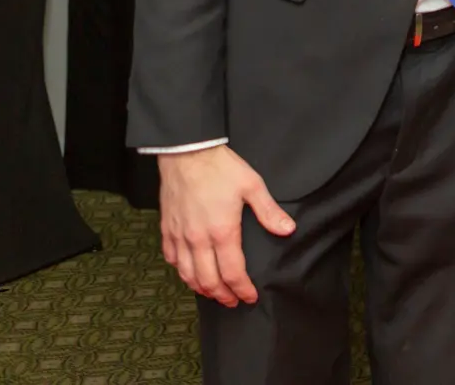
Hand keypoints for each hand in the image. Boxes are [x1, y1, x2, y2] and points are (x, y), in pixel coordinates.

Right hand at [157, 145, 294, 306]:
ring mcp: (180, 236)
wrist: (187, 152)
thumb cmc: (220, 168)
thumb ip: (269, 212)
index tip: (249, 297)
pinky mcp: (167, 229)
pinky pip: (171, 259)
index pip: (233, 272)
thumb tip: (287, 230)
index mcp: (222, 232)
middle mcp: (198, 239)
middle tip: (233, 302)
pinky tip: (189, 273)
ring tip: (213, 294)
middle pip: (208, 280)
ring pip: (187, 274)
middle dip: (222, 295)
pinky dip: (181, 271)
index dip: (242, 289)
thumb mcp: (252, 186)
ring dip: (200, 288)